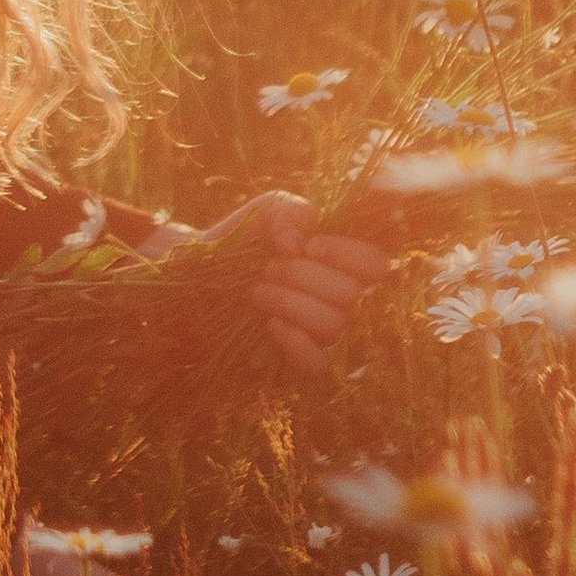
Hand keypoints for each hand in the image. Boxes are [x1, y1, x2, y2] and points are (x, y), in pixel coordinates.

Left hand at [209, 190, 393, 378]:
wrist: (199, 275)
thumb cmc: (243, 242)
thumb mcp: (265, 212)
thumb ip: (289, 210)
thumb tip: (297, 240)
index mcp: (341, 264)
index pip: (376, 264)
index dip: (348, 253)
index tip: (308, 245)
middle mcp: (339, 302)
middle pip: (351, 294)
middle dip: (303, 275)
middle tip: (268, 267)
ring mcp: (321, 336)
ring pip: (333, 325)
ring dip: (290, 301)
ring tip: (257, 291)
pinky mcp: (299, 365)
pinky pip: (317, 364)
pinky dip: (294, 341)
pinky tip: (269, 324)